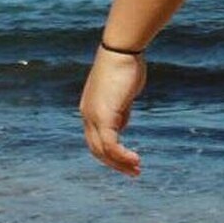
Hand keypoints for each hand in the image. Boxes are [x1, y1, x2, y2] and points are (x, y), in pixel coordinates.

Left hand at [79, 47, 146, 176]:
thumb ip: (120, 109)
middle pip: (97, 149)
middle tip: (133, 172)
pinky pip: (110, 144)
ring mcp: (93, 117)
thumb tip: (121, 125)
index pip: (96, 138)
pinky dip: (122, 155)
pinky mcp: (104, 116)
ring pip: (103, 150)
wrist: (121, 51)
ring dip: (120, 163)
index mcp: (90, 109)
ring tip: (136, 170)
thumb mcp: (123, 93)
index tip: (128, 158)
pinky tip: (135, 159)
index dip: (111, 152)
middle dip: (115, 163)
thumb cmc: (125, 65)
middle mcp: (87, 115)